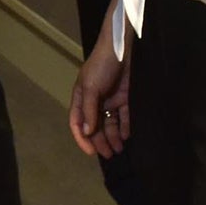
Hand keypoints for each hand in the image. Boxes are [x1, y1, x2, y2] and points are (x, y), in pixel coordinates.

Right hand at [68, 31, 130, 157]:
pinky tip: (128, 136)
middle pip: (95, 126)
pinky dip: (125, 127)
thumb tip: (85, 132)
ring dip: (113, 137)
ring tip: (119, 149)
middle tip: (109, 155)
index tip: (91, 151)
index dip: (82, 138)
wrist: (123, 49)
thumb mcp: (91, 86)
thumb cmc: (102, 65)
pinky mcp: (125, 98)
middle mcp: (94, 101)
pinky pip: (124, 117)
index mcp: (81, 97)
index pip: (77, 122)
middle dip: (100, 141)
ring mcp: (110, 100)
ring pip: (110, 124)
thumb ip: (88, 109)